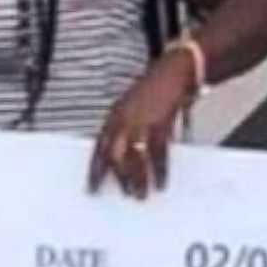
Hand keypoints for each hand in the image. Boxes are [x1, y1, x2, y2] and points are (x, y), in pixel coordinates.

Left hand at [88, 51, 195, 199]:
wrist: (173, 71)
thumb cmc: (153, 92)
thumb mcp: (133, 109)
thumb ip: (125, 129)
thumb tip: (122, 159)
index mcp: (113, 117)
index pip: (99, 148)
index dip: (96, 170)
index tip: (92, 189)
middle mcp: (123, 119)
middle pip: (114, 154)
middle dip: (118, 176)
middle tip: (124, 195)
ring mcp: (141, 120)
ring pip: (135, 156)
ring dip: (138, 178)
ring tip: (141, 196)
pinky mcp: (160, 121)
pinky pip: (158, 152)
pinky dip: (160, 169)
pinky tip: (161, 183)